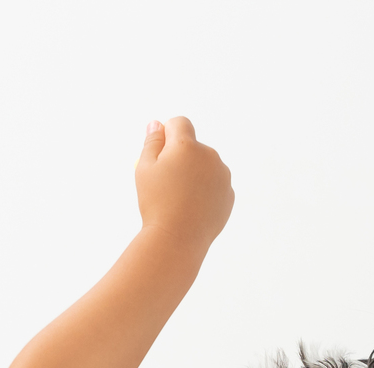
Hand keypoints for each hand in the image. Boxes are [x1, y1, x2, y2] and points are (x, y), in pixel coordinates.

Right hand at [136, 117, 232, 250]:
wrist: (177, 239)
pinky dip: (204, 191)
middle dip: (181, 157)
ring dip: (194, 173)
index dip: (167, 134)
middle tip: (166, 183)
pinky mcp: (229, 194)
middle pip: (193, 146)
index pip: (179, 123)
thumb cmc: (156, 203)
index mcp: (187, 146)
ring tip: (179, 198)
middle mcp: (209, 156)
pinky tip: (191, 207)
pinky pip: (214, 184)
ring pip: (205, 166)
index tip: (160, 153)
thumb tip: (157, 124)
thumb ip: (152, 142)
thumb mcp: (144, 169)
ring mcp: (222, 175)